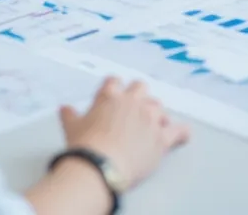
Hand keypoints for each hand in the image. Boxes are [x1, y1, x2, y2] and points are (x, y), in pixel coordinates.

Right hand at [60, 77, 189, 193]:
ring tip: (153, 124)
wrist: (100, 166)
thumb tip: (64, 109)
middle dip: (139, 96)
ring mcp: (149, 118)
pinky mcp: (161, 137)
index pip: (114, 81)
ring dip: (156, 114)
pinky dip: (181, 133)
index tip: (115, 96)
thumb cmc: (85, 147)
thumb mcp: (72, 128)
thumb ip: (69, 115)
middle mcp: (132, 102)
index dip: (115, 88)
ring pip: (159, 106)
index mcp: (110, 96)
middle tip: (135, 108)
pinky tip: (183, 134)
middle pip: (141, 87)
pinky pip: (177, 131)